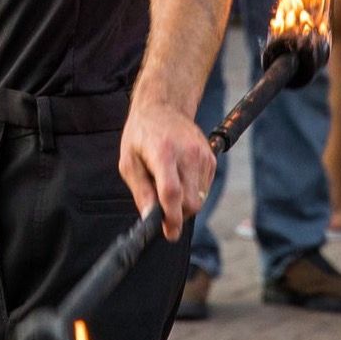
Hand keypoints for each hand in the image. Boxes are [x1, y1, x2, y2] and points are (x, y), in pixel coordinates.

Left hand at [118, 97, 215, 241]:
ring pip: (199, 199)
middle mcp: (187, 154)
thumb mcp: (129, 161)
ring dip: (184, 203)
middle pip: (190, 202)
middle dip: (178, 214)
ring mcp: (202, 155)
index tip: (169, 232)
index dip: (172, 218)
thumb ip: (140, 191)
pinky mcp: (211, 158)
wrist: (163, 107)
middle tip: (162, 209)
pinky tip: (179, 176)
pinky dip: (192, 191)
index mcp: (163, 152)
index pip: (172, 193)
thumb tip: (150, 218)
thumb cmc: (142, 134)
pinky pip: (205, 189)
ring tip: (168, 184)